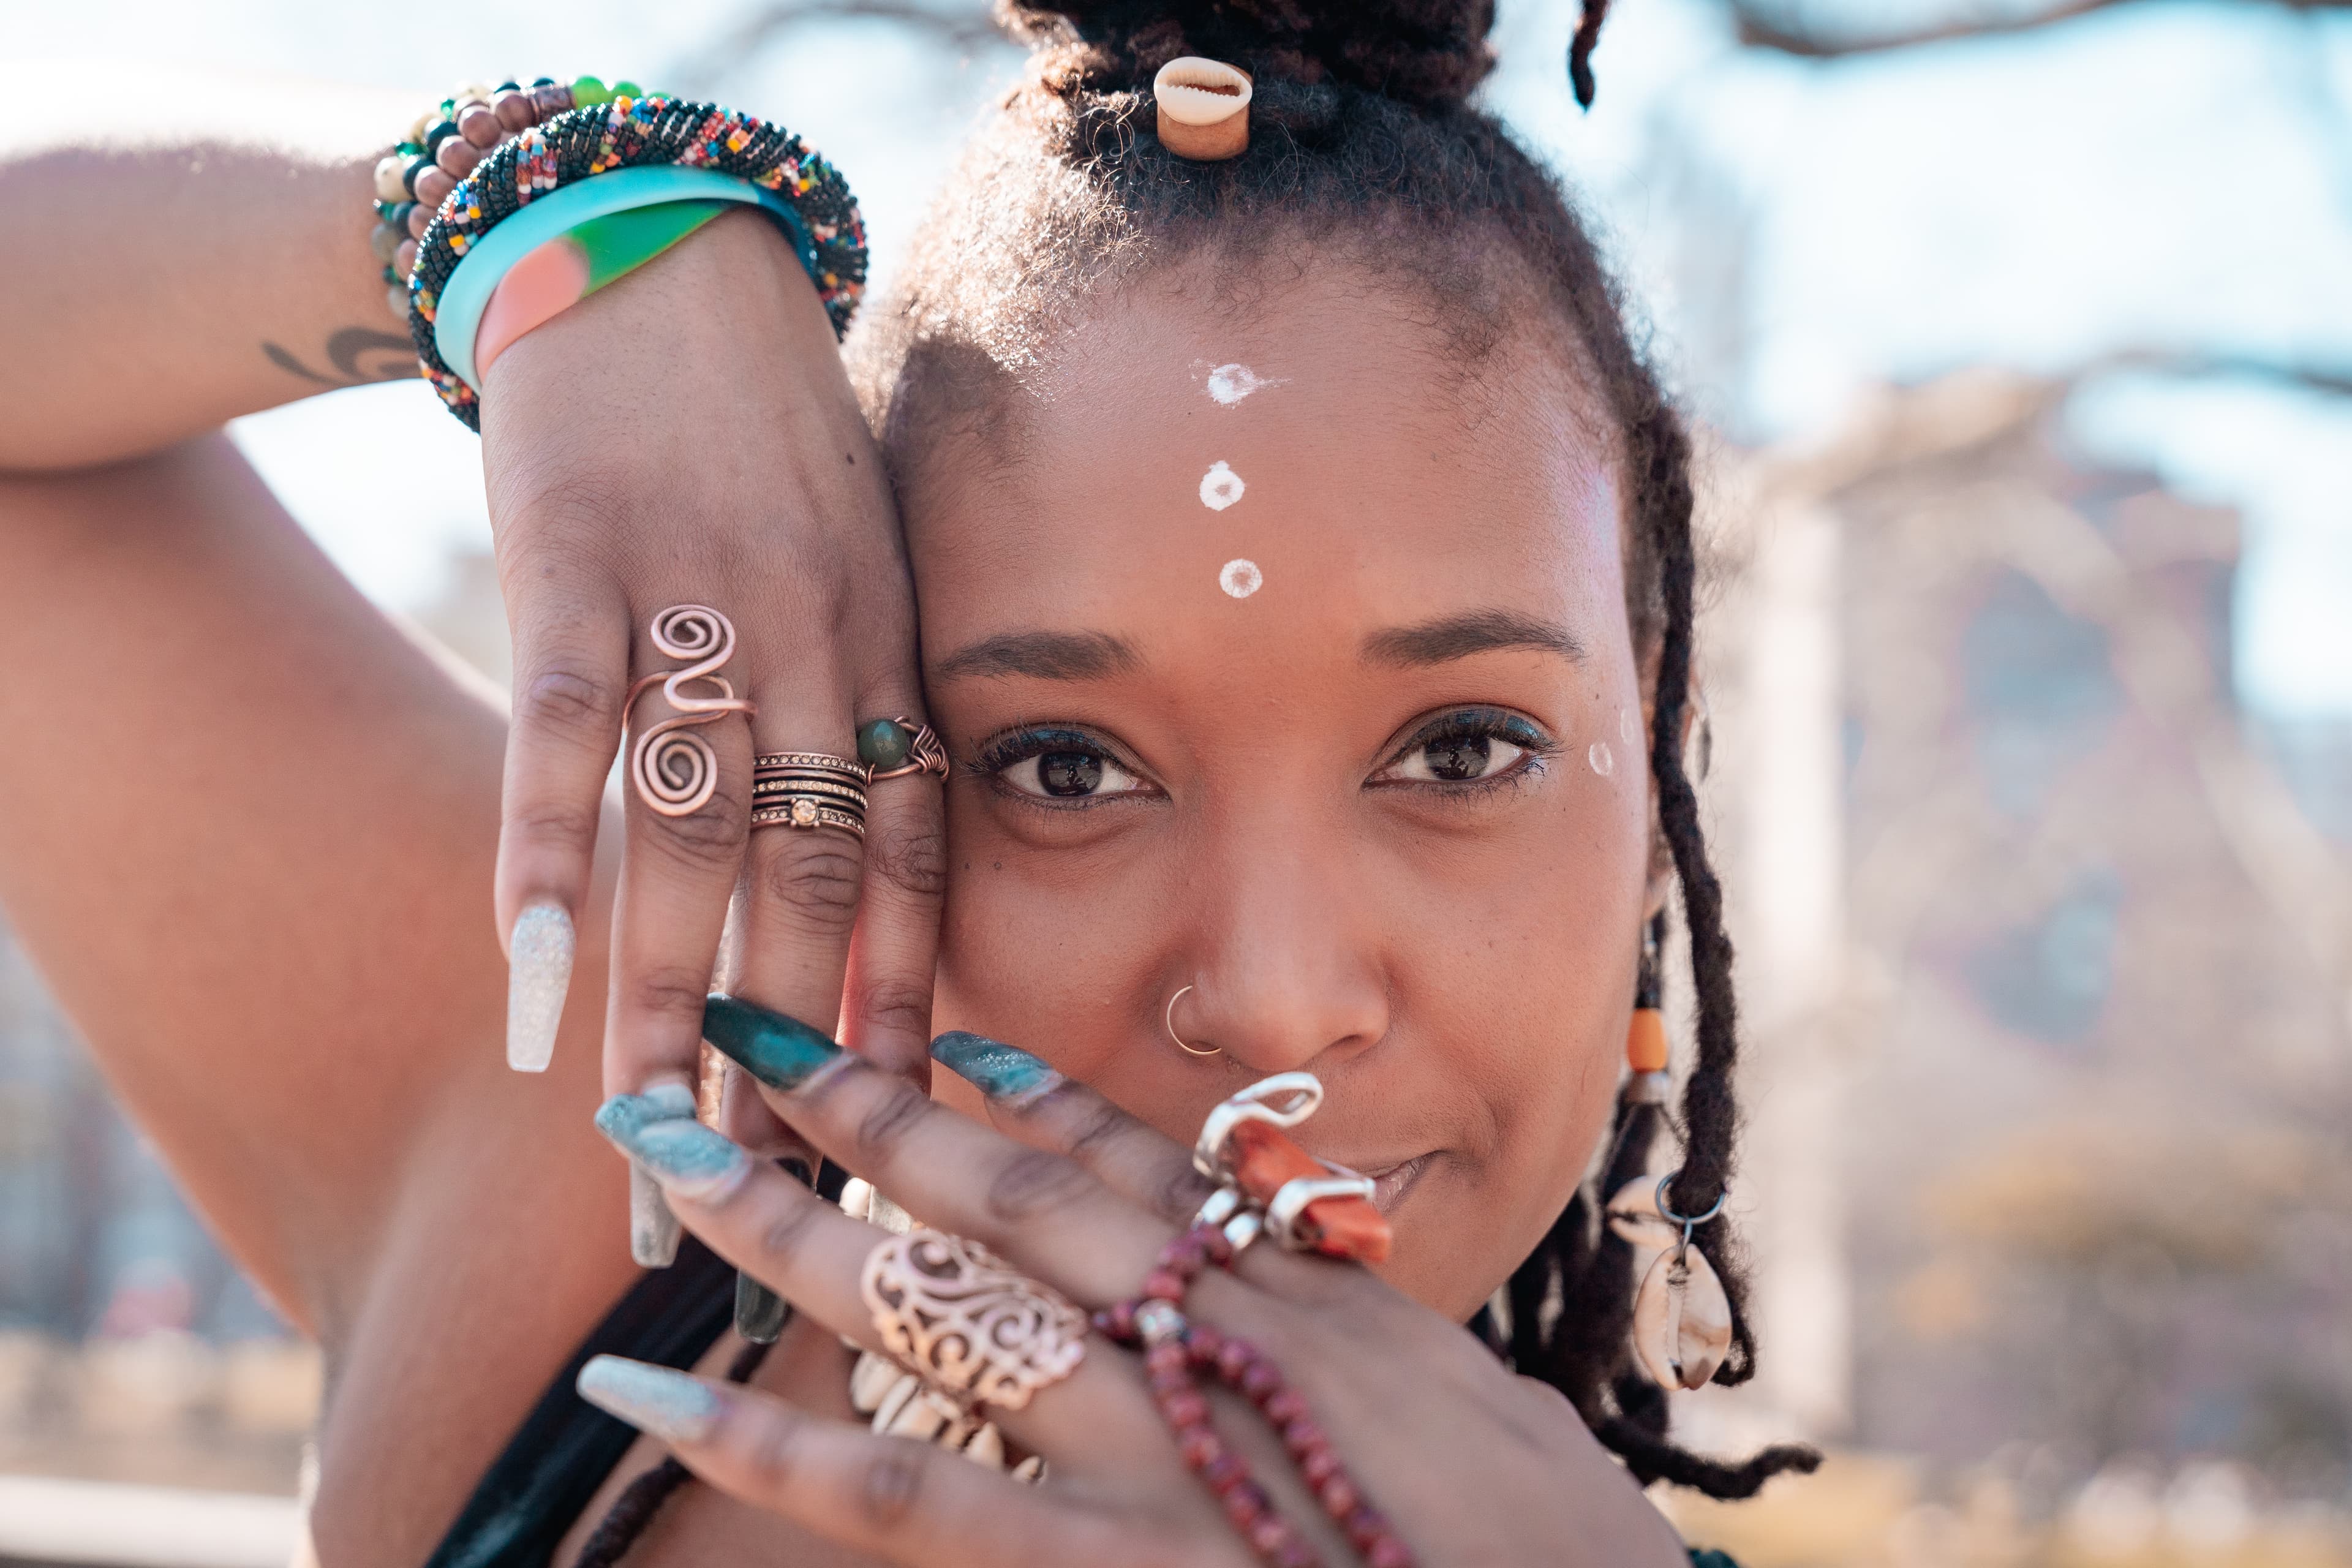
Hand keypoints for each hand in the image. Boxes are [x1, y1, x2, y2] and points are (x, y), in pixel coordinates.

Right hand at [478, 212, 940, 1184]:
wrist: (660, 253)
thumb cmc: (766, 434)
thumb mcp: (859, 554)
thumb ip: (865, 702)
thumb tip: (864, 866)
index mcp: (888, 648)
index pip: (911, 855)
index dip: (901, 995)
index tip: (888, 1125)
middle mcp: (811, 640)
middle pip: (806, 881)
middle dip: (786, 1047)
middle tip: (762, 1190)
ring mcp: (691, 601)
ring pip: (688, 834)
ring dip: (664, 996)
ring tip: (641, 1133)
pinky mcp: (572, 558)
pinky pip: (563, 729)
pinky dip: (538, 854)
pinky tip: (522, 976)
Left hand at [584, 1020, 1692, 1566]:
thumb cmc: (1544, 1550)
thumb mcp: (1458, 1407)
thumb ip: (1346, 1343)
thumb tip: (1279, 1282)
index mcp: (1294, 1304)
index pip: (1128, 1164)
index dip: (1021, 1088)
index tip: (938, 1027)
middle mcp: (1205, 1345)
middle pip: (1001, 1198)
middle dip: (865, 1107)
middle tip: (735, 1027)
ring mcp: (1146, 1452)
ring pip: (936, 1303)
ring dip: (787, 1224)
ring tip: (668, 1156)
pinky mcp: (1111, 1567)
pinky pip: (912, 1495)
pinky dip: (778, 1447)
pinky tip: (661, 1401)